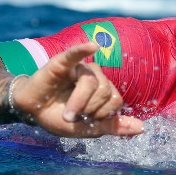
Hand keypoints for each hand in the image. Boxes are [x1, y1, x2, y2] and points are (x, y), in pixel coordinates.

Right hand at [10, 42, 143, 137]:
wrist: (32, 113)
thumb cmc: (60, 118)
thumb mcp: (89, 128)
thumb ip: (115, 127)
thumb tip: (143, 128)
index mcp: (103, 89)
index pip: (116, 100)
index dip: (102, 114)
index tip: (87, 120)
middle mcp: (94, 76)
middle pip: (105, 90)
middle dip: (89, 109)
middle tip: (73, 116)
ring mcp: (79, 67)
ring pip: (91, 82)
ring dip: (78, 103)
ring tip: (66, 113)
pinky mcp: (62, 62)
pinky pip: (76, 53)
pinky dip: (83, 49)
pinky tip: (92, 46)